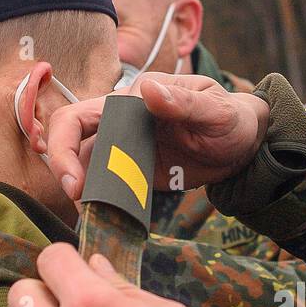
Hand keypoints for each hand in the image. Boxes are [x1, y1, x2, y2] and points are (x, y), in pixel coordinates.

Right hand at [44, 74, 269, 200]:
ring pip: (84, 162)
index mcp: (134, 98)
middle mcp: (121, 119)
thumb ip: (183, 102)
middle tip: (76, 196)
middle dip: (62, 164)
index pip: (81, 114)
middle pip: (70, 135)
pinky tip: (104, 215)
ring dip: (79, 185)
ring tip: (90, 213)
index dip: (66, 145)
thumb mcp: (215, 110)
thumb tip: (147, 91)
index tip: (76, 179)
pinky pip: (107, 183)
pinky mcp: (134, 169)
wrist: (243, 145)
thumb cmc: (230, 118)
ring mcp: (125, 145)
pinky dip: (100, 199)